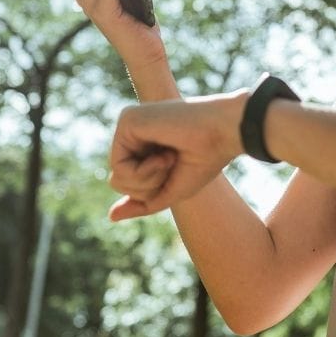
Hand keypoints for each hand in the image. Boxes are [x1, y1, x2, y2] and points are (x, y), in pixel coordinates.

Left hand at [107, 92, 245, 220]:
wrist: (224, 132)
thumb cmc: (205, 159)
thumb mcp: (172, 190)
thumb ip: (142, 202)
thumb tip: (111, 216)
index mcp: (143, 145)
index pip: (127, 184)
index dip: (152, 190)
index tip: (176, 169)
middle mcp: (132, 133)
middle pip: (118, 182)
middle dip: (148, 188)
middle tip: (173, 165)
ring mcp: (128, 124)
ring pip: (117, 178)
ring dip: (148, 180)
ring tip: (169, 159)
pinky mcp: (127, 120)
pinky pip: (119, 168)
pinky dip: (145, 172)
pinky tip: (165, 156)